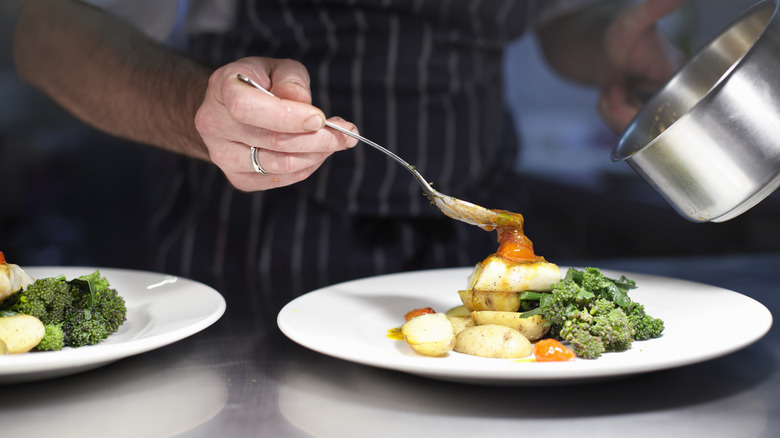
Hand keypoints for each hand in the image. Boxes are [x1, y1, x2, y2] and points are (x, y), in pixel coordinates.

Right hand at [195, 57, 357, 190]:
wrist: (229, 109)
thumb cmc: (259, 83)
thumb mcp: (276, 68)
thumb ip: (291, 80)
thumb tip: (302, 101)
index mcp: (221, 88)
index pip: (247, 108)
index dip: (287, 116)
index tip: (320, 119)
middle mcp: (214, 124)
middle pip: (272, 141)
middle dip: (318, 139)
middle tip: (347, 133)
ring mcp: (222, 156)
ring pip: (279, 165)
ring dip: (317, 155)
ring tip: (335, 141)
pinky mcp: (238, 178)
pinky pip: (280, 179)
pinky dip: (306, 167)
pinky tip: (316, 152)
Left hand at [598, 0, 686, 132]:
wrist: (597, 44)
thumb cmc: (618, 31)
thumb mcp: (633, 21)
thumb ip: (654, 7)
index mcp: (684, 76)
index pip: (671, 113)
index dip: (640, 110)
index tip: (621, 87)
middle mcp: (678, 95)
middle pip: (650, 129)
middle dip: (621, 110)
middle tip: (614, 83)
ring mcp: (660, 108)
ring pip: (634, 133)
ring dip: (613, 111)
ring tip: (614, 85)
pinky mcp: (645, 116)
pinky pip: (625, 131)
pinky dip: (611, 115)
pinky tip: (613, 95)